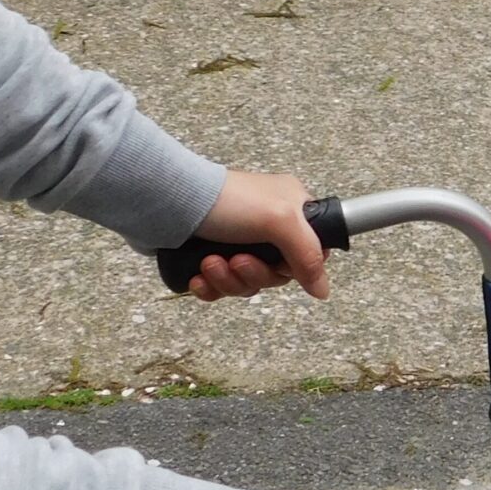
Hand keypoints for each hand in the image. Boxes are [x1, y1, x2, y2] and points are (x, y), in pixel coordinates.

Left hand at [188, 169, 329, 300]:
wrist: (168, 201)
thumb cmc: (226, 201)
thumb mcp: (280, 221)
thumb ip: (308, 255)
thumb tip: (322, 288)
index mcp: (292, 210)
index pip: (309, 252)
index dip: (294, 267)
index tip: (278, 264)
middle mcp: (268, 226)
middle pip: (275, 273)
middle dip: (252, 273)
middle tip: (236, 260)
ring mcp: (239, 241)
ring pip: (247, 282)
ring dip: (228, 279)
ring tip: (210, 263)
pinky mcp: (212, 255)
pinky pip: (221, 286)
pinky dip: (211, 286)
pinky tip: (199, 277)